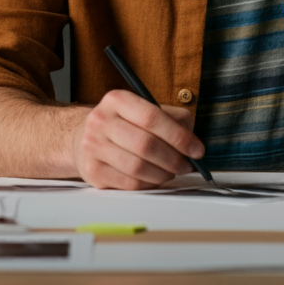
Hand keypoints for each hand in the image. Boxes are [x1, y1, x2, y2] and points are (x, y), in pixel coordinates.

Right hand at [72, 89, 203, 188]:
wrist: (86, 138)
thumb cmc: (124, 125)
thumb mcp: (145, 110)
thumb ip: (173, 119)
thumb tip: (193, 141)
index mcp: (116, 100)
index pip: (152, 117)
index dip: (179, 137)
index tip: (197, 150)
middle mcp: (100, 120)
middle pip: (145, 145)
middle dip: (174, 159)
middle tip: (187, 165)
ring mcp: (93, 146)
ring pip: (138, 168)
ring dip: (163, 174)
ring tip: (170, 171)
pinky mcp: (93, 170)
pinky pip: (130, 184)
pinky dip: (149, 184)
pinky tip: (153, 178)